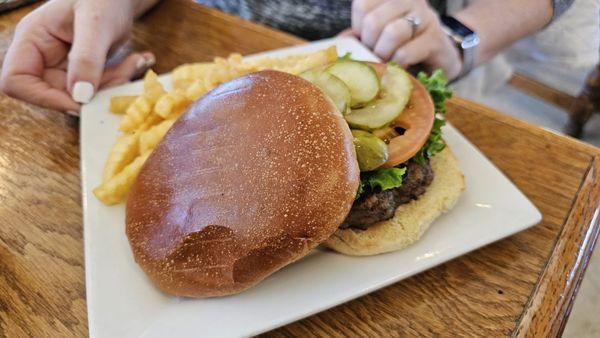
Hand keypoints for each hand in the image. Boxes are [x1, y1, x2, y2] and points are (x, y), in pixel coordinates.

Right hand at [0, 0, 155, 112]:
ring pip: (83, 96)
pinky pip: (100, 88)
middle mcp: (43, 56)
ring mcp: (63, 65)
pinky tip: (139, 60)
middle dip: (94, 92)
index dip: (43, 98)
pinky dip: (121, 79)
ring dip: (114, 85)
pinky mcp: (85, 71)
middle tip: (125, 73)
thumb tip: (80, 96)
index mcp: (32, 39)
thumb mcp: (96, 22)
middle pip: (57, 94)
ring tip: (138, 61)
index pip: (16, 81)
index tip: (80, 101)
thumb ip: (86, 57)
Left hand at [352, 0, 461, 79]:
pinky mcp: (435, 38)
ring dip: (384, 54)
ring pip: (392, 33)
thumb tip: (341, 43)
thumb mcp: (377, 38)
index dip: (359, 29)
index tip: (368, 41)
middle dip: (370, 45)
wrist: (438, 60)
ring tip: (387, 61)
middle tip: (376, 55)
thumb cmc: (403, 47)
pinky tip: (401, 67)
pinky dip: (397, 65)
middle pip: (374, 20)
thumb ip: (359, 36)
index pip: (362, 5)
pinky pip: (406, 53)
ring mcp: (425, 16)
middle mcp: (409, 0)